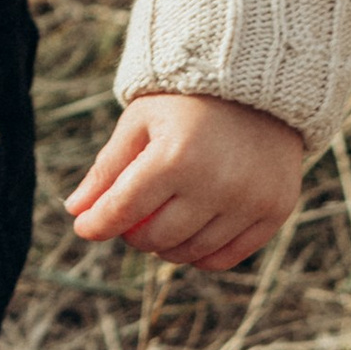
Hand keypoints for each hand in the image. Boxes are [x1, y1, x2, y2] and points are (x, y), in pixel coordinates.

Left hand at [65, 91, 303, 271]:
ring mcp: (249, 201)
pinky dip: (199, 256)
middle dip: (132, 233)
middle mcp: (215, 184)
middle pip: (156, 237)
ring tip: (156, 225)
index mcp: (174, 157)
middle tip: (127, 219)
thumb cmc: (184, 106)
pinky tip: (186, 239)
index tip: (83, 228)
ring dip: (164, 247)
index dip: (97, 224)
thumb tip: (76, 210)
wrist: (257, 91)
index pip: (124, 208)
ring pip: (190, 252)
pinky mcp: (274, 212)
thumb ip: (107, 168)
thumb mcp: (138, 124)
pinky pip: (226, 258)